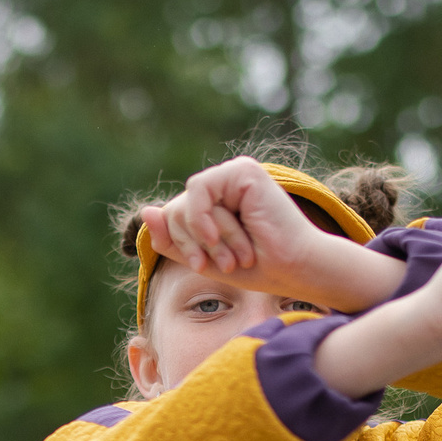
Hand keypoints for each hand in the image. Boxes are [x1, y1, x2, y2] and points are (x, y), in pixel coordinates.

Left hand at [138, 158, 402, 311]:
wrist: (295, 269)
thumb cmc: (258, 268)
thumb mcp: (203, 258)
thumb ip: (172, 239)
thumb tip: (146, 211)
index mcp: (215, 203)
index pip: (172, 216)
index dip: (180, 245)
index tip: (204, 267)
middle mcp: (224, 185)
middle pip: (174, 208)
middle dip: (193, 243)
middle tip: (226, 263)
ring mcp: (233, 175)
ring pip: (185, 202)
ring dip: (207, 238)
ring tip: (238, 254)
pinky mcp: (243, 171)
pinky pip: (199, 189)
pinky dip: (202, 218)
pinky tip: (218, 234)